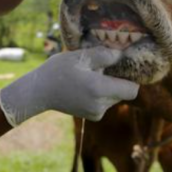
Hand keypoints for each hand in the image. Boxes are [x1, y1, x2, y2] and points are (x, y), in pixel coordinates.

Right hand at [0, 47, 138, 126]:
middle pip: (123, 93)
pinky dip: (100, 94)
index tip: (122, 67)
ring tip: (89, 76)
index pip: (132, 89)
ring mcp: (96, 113)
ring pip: (114, 97)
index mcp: (99, 89)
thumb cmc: (58, 70)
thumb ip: (104, 55)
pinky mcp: (92, 116)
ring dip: (107, 86)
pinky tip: (85, 86)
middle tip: (100, 68)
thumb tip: (122, 54)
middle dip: (116, 80)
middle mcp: (101, 105)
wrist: (39, 92)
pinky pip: (105, 103)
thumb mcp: (80, 56)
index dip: (131, 77)